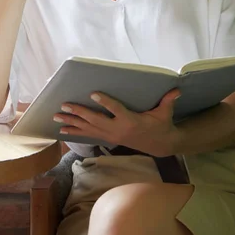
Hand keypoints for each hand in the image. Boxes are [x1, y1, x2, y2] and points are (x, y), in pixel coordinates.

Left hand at [53, 89, 181, 156]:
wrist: (160, 145)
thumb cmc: (161, 124)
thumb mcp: (165, 113)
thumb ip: (168, 101)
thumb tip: (177, 89)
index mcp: (131, 121)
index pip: (116, 110)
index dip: (105, 102)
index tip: (93, 94)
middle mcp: (118, 129)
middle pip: (95, 120)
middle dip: (79, 113)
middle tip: (65, 105)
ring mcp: (111, 136)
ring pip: (88, 129)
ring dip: (72, 123)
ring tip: (57, 117)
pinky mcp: (108, 139)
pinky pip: (89, 136)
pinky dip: (75, 132)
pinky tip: (62, 130)